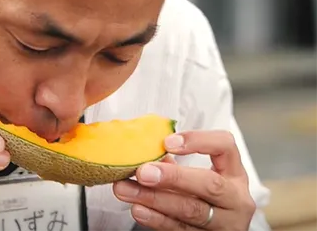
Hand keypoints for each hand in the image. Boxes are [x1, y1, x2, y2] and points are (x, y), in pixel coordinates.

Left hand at [112, 130, 256, 229]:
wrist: (216, 228)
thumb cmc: (202, 196)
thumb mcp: (198, 176)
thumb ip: (174, 163)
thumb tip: (140, 151)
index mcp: (234, 174)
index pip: (226, 146)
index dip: (198, 141)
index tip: (167, 142)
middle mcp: (235, 199)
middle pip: (210, 185)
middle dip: (173, 177)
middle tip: (143, 172)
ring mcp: (225, 223)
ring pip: (191, 210)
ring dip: (154, 199)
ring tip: (126, 189)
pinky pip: (180, 229)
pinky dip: (156, 219)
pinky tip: (138, 209)